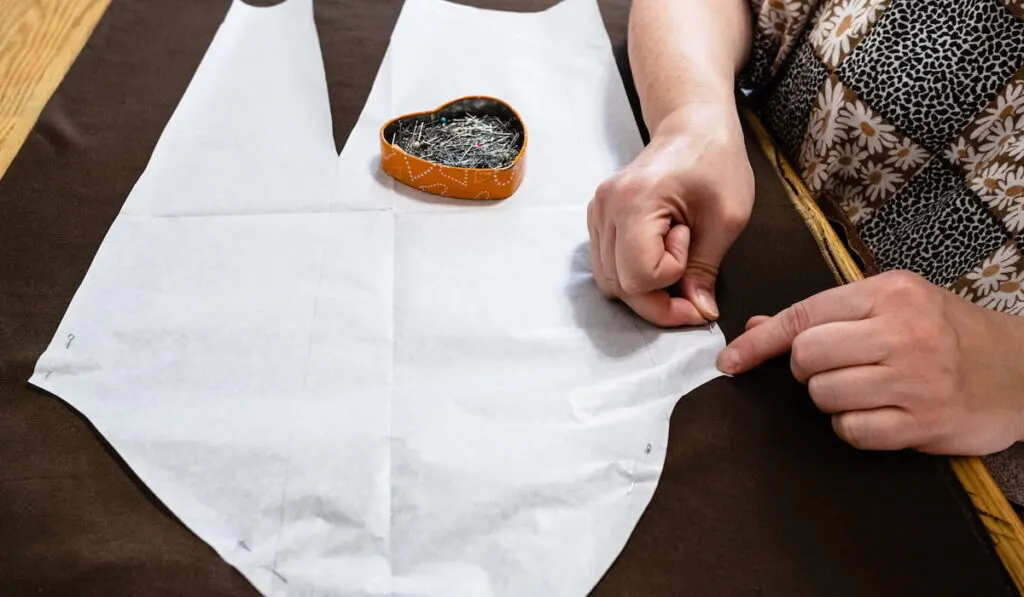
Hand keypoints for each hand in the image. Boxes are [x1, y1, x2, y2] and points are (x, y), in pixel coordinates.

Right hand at [587, 104, 753, 326]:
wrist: (693, 126)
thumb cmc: (716, 161)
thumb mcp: (727, 218)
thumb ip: (706, 269)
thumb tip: (700, 311)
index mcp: (634, 201)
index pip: (638, 276)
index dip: (671, 278)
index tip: (692, 244)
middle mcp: (605, 208)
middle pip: (618, 286)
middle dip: (658, 299)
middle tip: (694, 287)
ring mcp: (597, 213)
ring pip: (609, 282)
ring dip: (645, 288)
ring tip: (676, 260)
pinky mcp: (598, 218)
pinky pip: (608, 266)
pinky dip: (633, 274)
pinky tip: (659, 254)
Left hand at [717, 271, 1023, 455]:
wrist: (1021, 370)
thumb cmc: (946, 331)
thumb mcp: (892, 304)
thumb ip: (824, 313)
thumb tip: (755, 327)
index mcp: (890, 293)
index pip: (803, 316)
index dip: (759, 343)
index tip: (730, 361)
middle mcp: (902, 332)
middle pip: (807, 357)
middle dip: (807, 369)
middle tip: (834, 368)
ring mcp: (915, 380)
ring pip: (824, 396)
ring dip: (830, 398)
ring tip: (865, 388)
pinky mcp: (924, 423)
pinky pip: (851, 431)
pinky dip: (853, 426)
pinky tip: (880, 413)